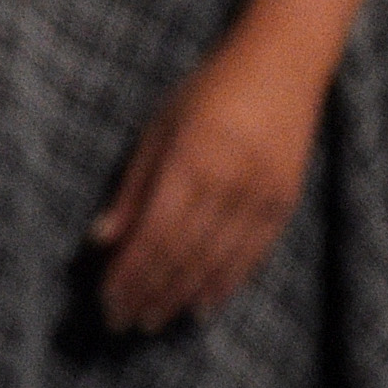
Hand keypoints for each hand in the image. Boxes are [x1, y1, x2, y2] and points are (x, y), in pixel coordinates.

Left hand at [91, 44, 322, 332]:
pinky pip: (251, 257)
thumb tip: (102, 240)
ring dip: (180, 297)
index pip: (153, 235)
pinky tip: (200, 306)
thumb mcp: (158, 129)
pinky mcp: (285, 204)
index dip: (129, 274)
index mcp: (190, 161)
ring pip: (216, 263)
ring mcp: (262, 197)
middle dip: (148, 292)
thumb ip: (132, 187)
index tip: (106, 300)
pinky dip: (223, 285)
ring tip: (152, 322)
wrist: (283, 65)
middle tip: (120, 321)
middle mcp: (230, 185)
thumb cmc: (207, 92)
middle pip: (182, 255)